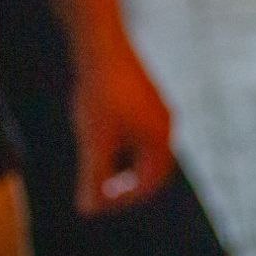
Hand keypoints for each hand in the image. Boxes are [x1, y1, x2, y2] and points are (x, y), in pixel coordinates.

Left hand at [71, 35, 173, 215]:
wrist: (102, 45)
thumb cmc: (100, 94)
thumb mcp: (94, 141)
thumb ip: (93, 177)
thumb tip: (89, 210)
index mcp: (161, 139)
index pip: (149, 184)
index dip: (123, 200)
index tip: (97, 203)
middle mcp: (166, 125)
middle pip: (150, 169)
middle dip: (125, 183)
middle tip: (97, 189)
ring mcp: (158, 109)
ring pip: (143, 148)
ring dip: (122, 163)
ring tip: (94, 162)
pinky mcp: (146, 96)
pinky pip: (139, 130)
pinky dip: (121, 143)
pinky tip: (96, 134)